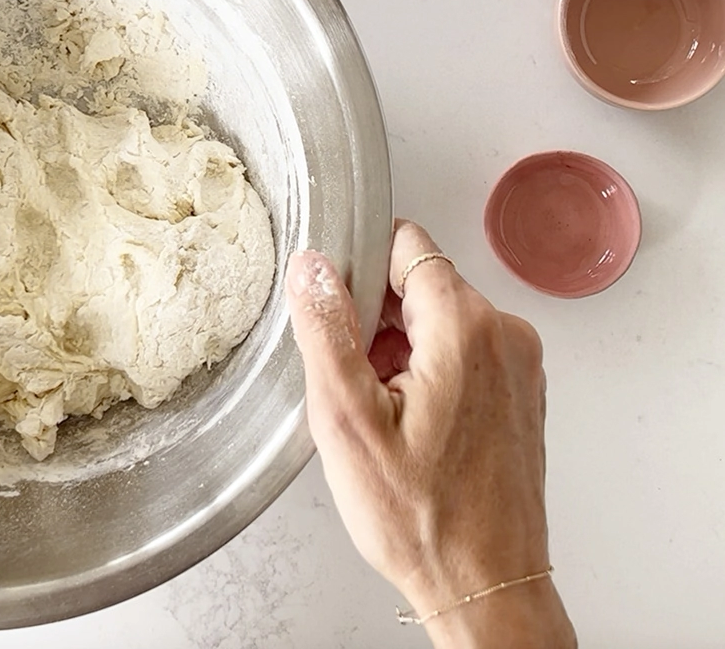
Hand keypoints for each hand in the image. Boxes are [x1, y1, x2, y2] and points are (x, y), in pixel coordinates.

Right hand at [285, 220, 574, 648]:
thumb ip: (328, 330)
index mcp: (466, 328)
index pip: (407, 247)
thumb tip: (313, 268)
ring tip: (380, 415)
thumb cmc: (422, 518)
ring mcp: (518, 367)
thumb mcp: (347, 420)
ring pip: (438, 322)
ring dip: (400, 351)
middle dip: (377, 320)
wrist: (484, 584)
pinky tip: (406, 427)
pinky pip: (461, 355)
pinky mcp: (518, 394)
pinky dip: (427, 375)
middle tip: (353, 382)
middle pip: (422, 285)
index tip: (337, 310)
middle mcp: (504, 337)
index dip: (360, 269)